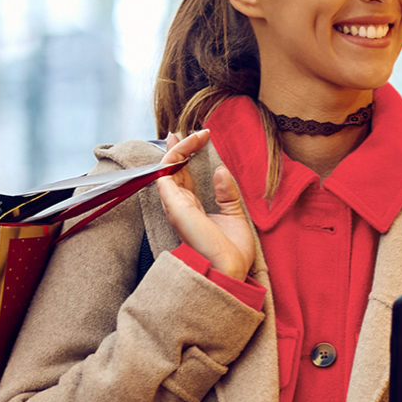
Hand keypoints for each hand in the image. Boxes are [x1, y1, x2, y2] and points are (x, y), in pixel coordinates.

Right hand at [155, 129, 255, 280]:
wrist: (229, 270)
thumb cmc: (232, 252)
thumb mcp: (235, 216)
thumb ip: (227, 194)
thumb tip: (220, 170)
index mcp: (194, 210)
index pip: (184, 178)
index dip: (188, 157)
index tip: (201, 139)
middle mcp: (181, 206)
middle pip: (172, 170)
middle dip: (178, 148)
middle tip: (187, 131)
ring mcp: (176, 205)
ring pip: (167, 167)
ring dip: (179, 147)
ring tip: (195, 134)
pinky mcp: (175, 204)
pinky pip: (166, 172)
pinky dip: (175, 154)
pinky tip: (187, 143)